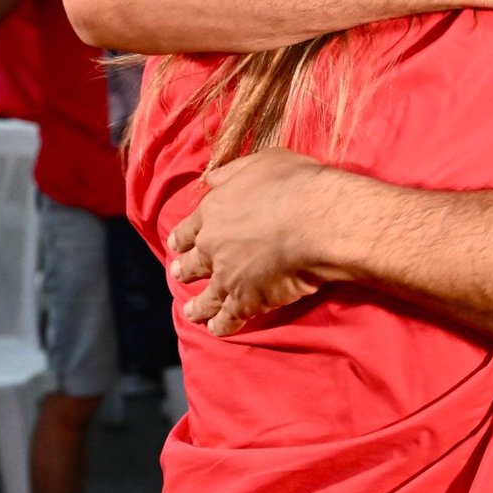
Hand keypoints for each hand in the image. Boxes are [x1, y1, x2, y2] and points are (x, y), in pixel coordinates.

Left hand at [168, 147, 340, 335]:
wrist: (316, 220)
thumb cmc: (294, 184)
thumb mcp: (261, 162)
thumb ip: (232, 173)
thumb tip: (210, 179)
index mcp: (213, 212)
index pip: (188, 229)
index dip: (182, 238)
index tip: (176, 244)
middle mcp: (213, 246)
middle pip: (192, 263)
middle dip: (185, 269)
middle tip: (179, 273)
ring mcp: (227, 276)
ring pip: (205, 297)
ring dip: (197, 306)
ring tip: (191, 311)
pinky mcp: (245, 301)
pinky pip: (228, 318)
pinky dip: (221, 326)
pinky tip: (217, 330)